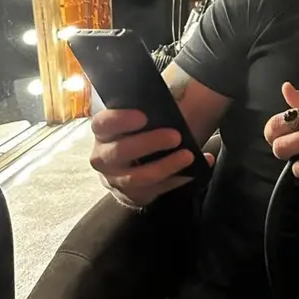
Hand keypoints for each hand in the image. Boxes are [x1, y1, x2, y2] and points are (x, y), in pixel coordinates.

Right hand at [89, 109, 215, 206]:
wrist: (133, 162)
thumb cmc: (140, 131)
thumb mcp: (140, 116)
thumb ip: (150, 109)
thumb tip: (174, 102)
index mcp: (104, 131)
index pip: (104, 124)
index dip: (121, 120)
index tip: (144, 116)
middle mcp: (103, 157)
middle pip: (120, 152)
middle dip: (149, 143)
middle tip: (176, 136)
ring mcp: (115, 180)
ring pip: (137, 177)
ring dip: (166, 166)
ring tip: (189, 156)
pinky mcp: (132, 196)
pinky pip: (155, 190)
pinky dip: (178, 179)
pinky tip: (195, 169)